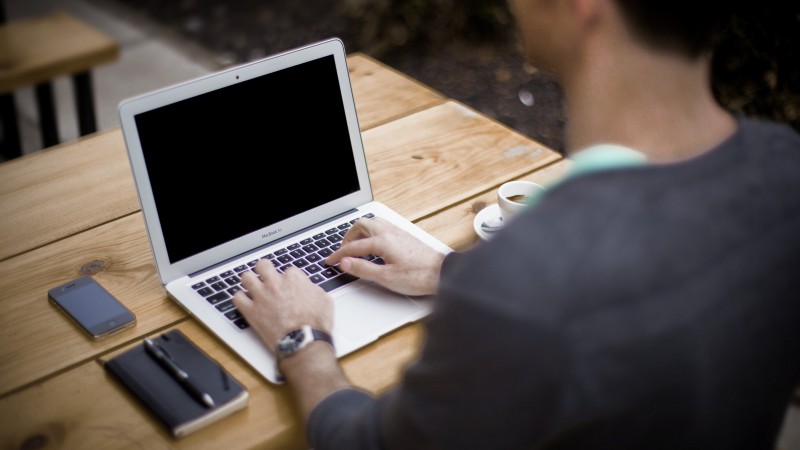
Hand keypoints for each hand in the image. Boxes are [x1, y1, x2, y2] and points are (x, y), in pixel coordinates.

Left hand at [233, 260, 332, 351]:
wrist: (304, 341)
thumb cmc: (315, 324)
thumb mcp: (325, 301)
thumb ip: (313, 289)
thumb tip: (309, 288)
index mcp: (293, 279)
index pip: (287, 270)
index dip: (288, 279)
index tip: (288, 286)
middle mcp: (275, 284)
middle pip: (263, 265)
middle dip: (264, 270)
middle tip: (265, 276)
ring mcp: (261, 296)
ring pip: (246, 277)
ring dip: (249, 281)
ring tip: (252, 286)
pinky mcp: (251, 311)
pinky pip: (237, 298)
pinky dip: (240, 299)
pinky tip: (245, 302)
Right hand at [326, 217, 445, 295]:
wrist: (442, 273)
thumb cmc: (418, 276)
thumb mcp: (386, 278)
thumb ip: (363, 269)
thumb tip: (345, 263)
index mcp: (382, 241)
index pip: (353, 246)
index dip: (339, 255)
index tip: (330, 261)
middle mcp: (389, 232)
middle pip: (361, 225)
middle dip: (348, 237)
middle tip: (342, 251)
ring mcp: (398, 232)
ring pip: (373, 223)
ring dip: (360, 232)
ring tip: (355, 245)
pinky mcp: (405, 235)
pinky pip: (382, 226)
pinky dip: (372, 232)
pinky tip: (373, 243)